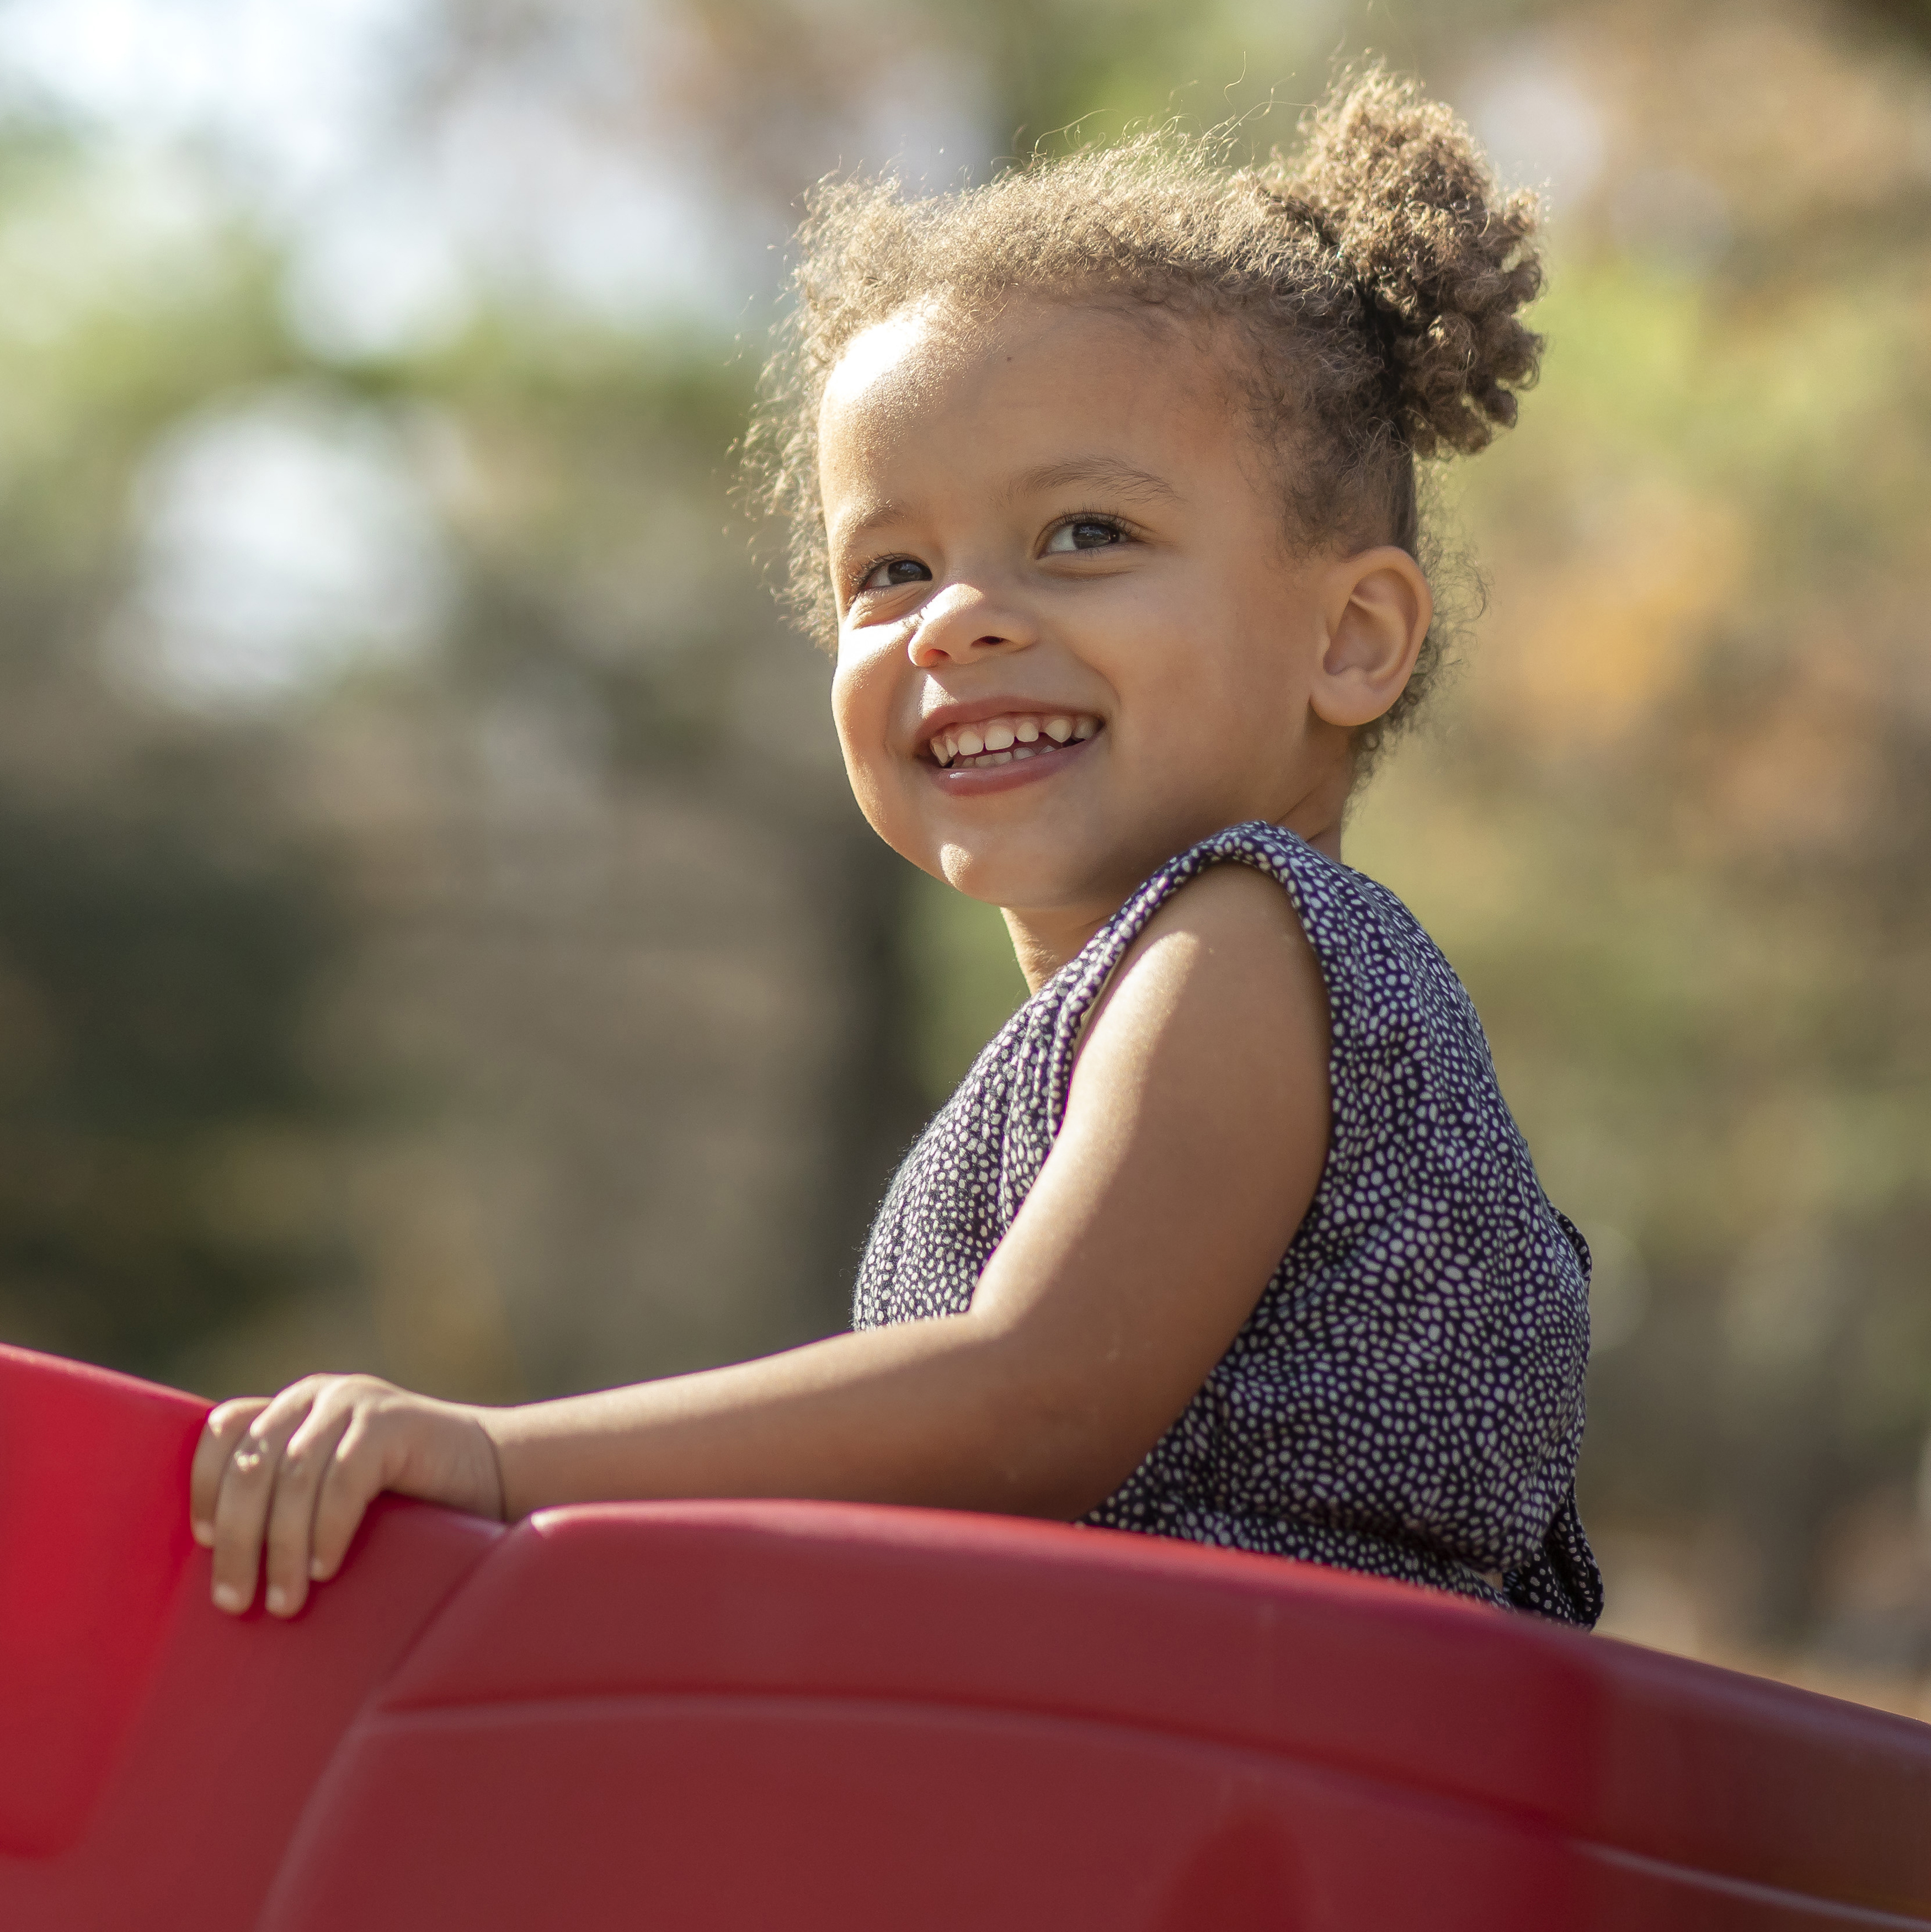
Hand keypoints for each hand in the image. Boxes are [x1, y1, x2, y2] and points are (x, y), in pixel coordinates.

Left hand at [190, 1375, 505, 1617]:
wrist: (497, 1474)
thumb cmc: (406, 1502)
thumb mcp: (328, 1491)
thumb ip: (284, 1497)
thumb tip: (215, 1557)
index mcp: (293, 1408)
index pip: (223, 1429)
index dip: (203, 1485)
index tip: (204, 1544)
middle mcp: (317, 1396)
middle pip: (250, 1463)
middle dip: (237, 1538)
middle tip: (235, 1601)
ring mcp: (356, 1403)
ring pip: (292, 1477)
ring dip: (279, 1547)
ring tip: (284, 1601)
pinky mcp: (394, 1422)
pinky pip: (342, 1480)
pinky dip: (327, 1529)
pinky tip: (325, 1568)